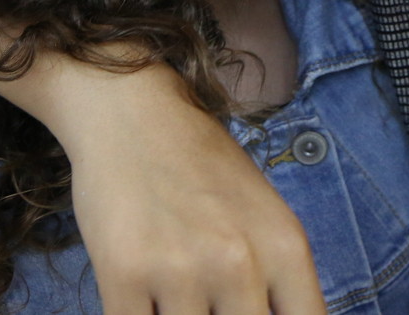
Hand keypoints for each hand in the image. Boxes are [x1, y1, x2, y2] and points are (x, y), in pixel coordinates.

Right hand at [60, 78, 328, 314]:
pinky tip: (143, 298)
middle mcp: (239, 261)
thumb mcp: (265, 217)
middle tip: (208, 302)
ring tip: (173, 291)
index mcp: (285, 247)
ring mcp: (181, 269)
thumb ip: (277, 281)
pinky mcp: (123, 272)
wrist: (135, 112)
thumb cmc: (203, 167)